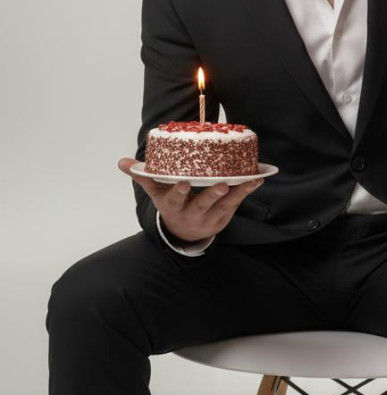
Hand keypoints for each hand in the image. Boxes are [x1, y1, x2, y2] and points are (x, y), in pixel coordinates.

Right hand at [118, 158, 264, 243]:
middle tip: (222, 183)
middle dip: (213, 195)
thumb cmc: (170, 203)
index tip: (183, 183)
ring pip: (225, 205)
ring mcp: (209, 218)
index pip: (174, 199)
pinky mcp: (224, 217)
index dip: (179, 192)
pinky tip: (257, 179)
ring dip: (238, 192)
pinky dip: (247, 191)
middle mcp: (191, 214)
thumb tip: (122, 162)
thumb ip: (143, 176)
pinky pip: (236, 204)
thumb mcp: (156, 192)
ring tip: (250, 180)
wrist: (184, 232)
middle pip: (202, 205)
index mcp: (173, 207)